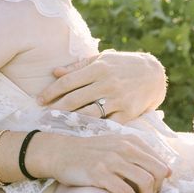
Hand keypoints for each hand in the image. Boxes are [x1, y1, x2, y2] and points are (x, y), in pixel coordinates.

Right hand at [28, 131, 170, 192]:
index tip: (155, 189)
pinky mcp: (99, 174)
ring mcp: (111, 161)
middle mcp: (123, 148)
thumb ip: (137, 154)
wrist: (60, 153)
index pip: (159, 162)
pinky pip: (126, 191)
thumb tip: (166, 170)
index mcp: (130, 141)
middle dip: (158, 189)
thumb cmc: (90, 153)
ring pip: (145, 181)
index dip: (161, 179)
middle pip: (157, 171)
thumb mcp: (115, 145)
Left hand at [39, 50, 167, 122]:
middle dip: (55, 109)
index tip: (38, 100)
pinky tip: (80, 132)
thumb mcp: (102, 59)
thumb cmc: (123, 64)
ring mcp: (118, 99)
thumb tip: (54, 72)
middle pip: (74, 100)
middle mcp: (107, 83)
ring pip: (88, 114)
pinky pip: (106, 123)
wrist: (154, 74)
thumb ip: (78, 66)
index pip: (67, 82)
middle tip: (42, 116)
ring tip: (56, 125)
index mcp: (98, 68)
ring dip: (70, 121)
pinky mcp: (128, 113)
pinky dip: (92, 128)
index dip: (50, 92)